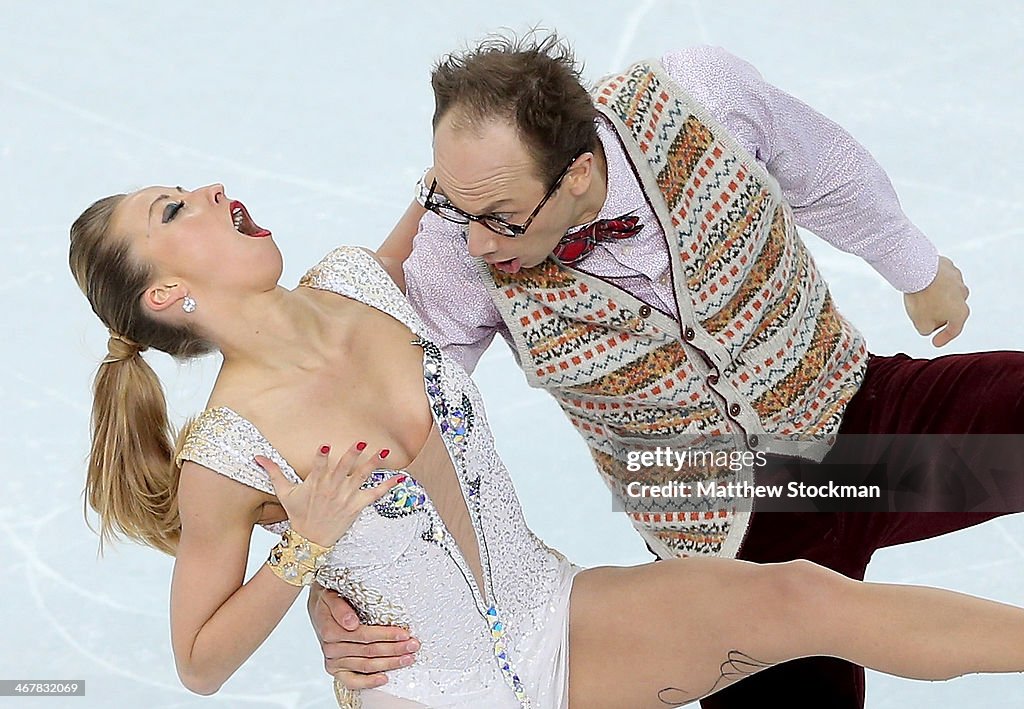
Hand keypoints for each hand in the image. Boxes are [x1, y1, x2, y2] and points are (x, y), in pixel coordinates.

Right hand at [256, 443, 401, 547]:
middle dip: (352, 455)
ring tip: (383, 452)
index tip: (325, 445)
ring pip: (361, 478)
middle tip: (361, 442)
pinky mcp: (356, 506)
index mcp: (315, 484)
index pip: (318, 467)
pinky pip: (374, 494)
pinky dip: (388, 486)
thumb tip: (257, 457)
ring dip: (373, 464)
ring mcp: (345, 498)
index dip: (321, 456)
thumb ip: (274, 472)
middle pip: (343, 469)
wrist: (310, 540)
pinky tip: (400, 476)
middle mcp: (332, 489)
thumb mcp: (285, 493)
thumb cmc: (298, 514)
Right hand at [308, 585, 419, 688]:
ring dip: (389, 663)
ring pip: (366, 665)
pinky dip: (368, 682)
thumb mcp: (330, 596)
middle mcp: (332, 648)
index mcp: (331, 630)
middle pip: (369, 651)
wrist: (318, 608)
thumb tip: (351, 623)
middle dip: (394, 649)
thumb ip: (340, 608)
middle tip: (413, 645)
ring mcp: (334, 661)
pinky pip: (352, 681)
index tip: (403, 633)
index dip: (386, 635)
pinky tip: (384, 678)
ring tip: (407, 658)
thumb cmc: (329, 602)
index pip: (365, 635)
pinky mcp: (336, 670)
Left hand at [903, 256, 969, 346]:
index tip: (935, 342)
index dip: (944, 337)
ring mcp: (957, 280)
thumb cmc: (922, 298)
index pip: (954, 330)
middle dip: (937, 316)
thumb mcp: (921, 324)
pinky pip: (940, 279)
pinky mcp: (948, 267)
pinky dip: (933, 284)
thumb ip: (927, 329)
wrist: (919, 270)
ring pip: (946, 293)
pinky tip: (921, 285)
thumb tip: (927, 326)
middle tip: (922, 317)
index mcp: (960, 312)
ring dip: (935, 298)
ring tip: (919, 298)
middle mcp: (963, 295)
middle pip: (951, 311)